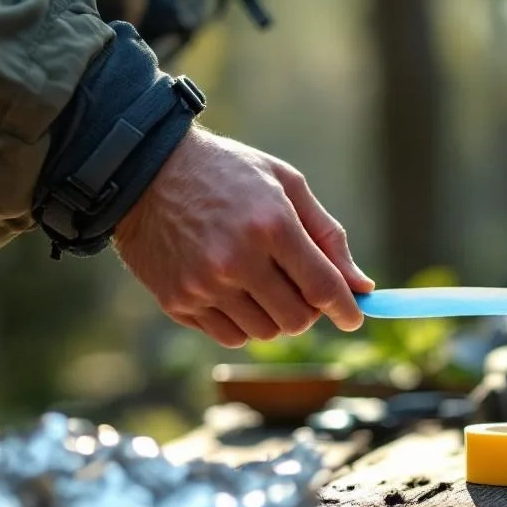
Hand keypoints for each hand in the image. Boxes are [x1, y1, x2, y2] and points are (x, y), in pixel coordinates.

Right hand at [114, 127, 374, 347]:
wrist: (146, 171)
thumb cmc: (227, 173)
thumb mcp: (284, 185)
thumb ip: (327, 235)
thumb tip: (360, 285)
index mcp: (270, 225)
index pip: (322, 287)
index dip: (346, 308)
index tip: (354, 317)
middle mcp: (237, 260)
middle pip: (297, 319)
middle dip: (309, 311)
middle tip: (301, 290)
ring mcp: (204, 285)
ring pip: (265, 332)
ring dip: (274, 316)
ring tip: (261, 282)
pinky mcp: (178, 301)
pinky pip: (230, 336)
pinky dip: (242, 322)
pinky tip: (232, 290)